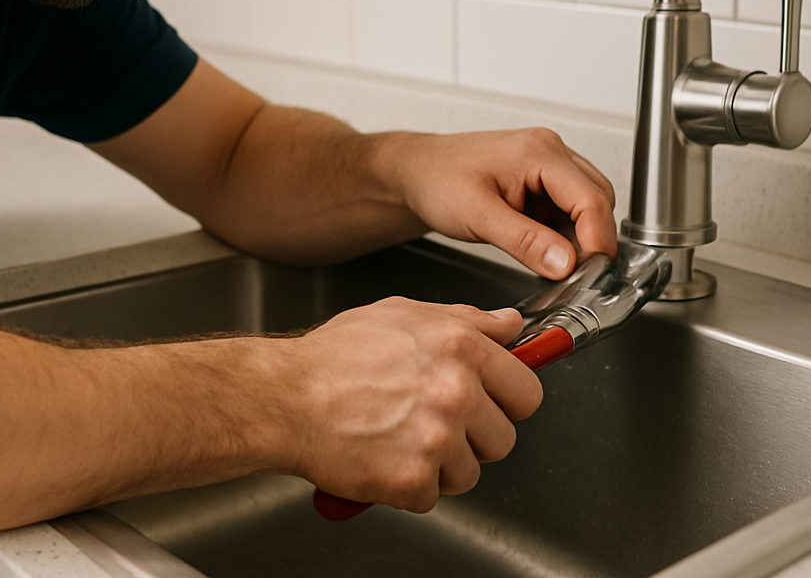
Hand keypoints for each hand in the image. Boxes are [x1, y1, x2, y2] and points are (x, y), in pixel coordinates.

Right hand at [282, 298, 540, 512]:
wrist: (283, 398)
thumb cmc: (333, 358)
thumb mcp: (403, 314)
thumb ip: (466, 319)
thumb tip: (508, 325)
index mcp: (461, 347)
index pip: (527, 391)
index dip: (507, 400)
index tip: (493, 403)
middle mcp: (456, 392)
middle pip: (504, 439)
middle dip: (474, 437)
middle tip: (435, 423)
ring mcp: (437, 439)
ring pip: (471, 472)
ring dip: (441, 465)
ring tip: (403, 438)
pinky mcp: (414, 480)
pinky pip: (433, 496)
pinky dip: (409, 487)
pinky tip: (386, 457)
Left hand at [384, 128, 617, 278]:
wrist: (416, 173)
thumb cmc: (437, 180)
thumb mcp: (477, 216)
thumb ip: (525, 241)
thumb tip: (565, 263)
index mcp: (539, 152)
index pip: (592, 198)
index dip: (598, 241)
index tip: (592, 274)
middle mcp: (550, 153)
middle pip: (599, 201)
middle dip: (592, 242)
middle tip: (576, 277)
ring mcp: (548, 166)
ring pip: (588, 208)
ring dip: (579, 239)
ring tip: (554, 266)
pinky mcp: (543, 183)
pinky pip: (569, 212)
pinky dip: (565, 236)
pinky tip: (545, 253)